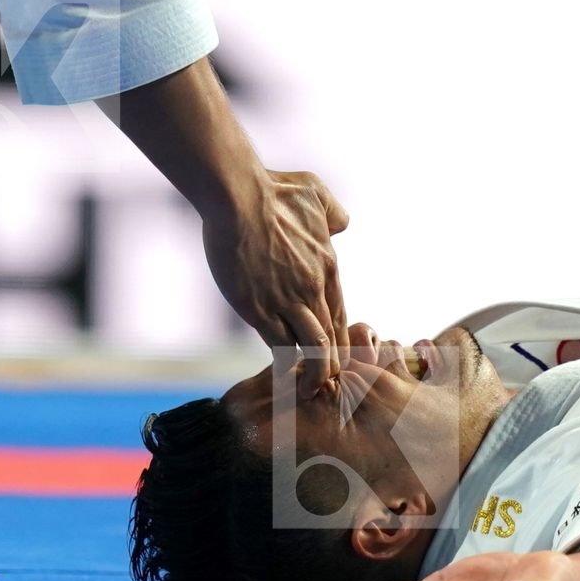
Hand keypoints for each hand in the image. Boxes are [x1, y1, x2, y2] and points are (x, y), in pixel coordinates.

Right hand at [203, 169, 349, 397]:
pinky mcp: (260, 310)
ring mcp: (289, 301)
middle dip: (334, 365)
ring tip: (312, 391)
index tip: (336, 357)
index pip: (340, 313)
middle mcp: (315, 287)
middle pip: (333, 338)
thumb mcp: (315, 193)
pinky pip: (281, 349)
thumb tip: (340, 224)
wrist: (239, 196)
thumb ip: (332, 212)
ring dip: (317, 374)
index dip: (340, 340)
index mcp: (328, 265)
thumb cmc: (274, 190)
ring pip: (315, 350)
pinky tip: (284, 378)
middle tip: (330, 386)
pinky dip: (287, 367)